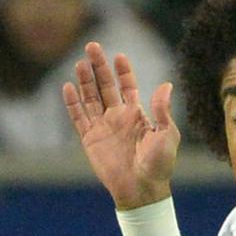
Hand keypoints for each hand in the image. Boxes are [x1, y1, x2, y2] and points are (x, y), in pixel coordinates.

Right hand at [62, 41, 179, 208]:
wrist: (142, 189)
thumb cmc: (159, 163)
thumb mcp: (167, 133)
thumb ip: (162, 110)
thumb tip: (166, 84)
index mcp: (137, 114)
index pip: (127, 86)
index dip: (123, 71)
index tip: (118, 55)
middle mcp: (118, 117)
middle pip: (105, 86)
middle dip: (99, 67)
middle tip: (92, 46)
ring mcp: (103, 127)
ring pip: (90, 98)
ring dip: (85, 81)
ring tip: (79, 62)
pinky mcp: (90, 140)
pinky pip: (78, 118)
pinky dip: (72, 103)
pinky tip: (67, 87)